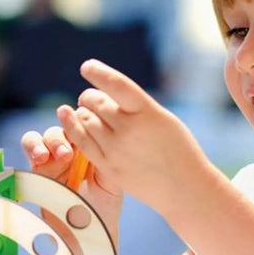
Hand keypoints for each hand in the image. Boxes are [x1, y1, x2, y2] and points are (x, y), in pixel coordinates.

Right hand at [20, 120, 122, 233]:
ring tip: (46, 156)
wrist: (87, 235)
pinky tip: (38, 158)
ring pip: (45, 135)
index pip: (84, 125)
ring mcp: (53, 158)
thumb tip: (98, 137)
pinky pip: (30, 147)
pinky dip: (32, 147)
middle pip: (63, 127)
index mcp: (92, 147)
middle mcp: (72, 149)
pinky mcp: (37, 169)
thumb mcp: (110, 182)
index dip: (81, 124)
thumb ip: (104, 160)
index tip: (82, 136)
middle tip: (66, 156)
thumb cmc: (104, 209)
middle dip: (62, 137)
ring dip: (46, 141)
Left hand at [56, 59, 206, 211]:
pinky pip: (81, 141)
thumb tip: (107, 94)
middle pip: (95, 101)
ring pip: (85, 119)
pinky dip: (72, 126)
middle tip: (92, 98)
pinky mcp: (108, 166)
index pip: (116, 84)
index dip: (98, 73)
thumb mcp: (163, 119)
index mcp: (147, 112)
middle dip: (90, 97)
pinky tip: (70, 118)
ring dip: (83, 112)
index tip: (87, 67)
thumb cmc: (177, 149)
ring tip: (90, 114)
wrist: (183, 187)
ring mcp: (116, 149)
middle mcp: (129, 128)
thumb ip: (137, 106)